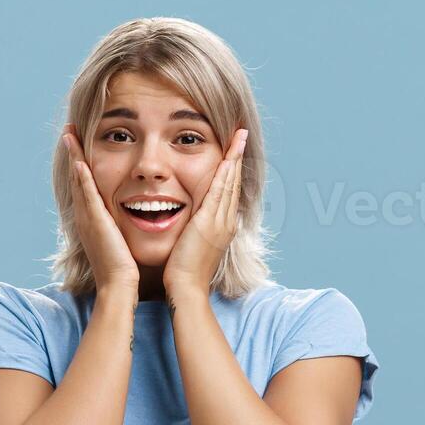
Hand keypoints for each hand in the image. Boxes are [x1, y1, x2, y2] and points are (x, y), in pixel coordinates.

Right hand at [62, 129, 139, 296]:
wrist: (119, 287)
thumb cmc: (124, 270)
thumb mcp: (120, 242)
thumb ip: (121, 228)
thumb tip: (131, 219)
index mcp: (93, 220)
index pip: (85, 185)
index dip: (81, 164)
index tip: (80, 145)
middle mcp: (86, 216)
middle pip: (77, 178)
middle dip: (73, 153)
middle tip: (69, 130)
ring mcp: (88, 218)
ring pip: (79, 180)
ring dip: (74, 156)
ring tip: (69, 134)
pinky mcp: (95, 222)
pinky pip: (87, 194)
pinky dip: (82, 176)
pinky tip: (80, 160)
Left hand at [163, 128, 246, 304]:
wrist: (186, 289)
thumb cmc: (184, 273)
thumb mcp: (193, 246)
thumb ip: (195, 231)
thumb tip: (193, 223)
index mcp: (223, 227)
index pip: (229, 191)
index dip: (232, 170)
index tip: (233, 151)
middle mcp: (227, 222)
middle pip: (234, 182)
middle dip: (237, 157)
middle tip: (241, 134)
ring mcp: (221, 222)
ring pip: (230, 182)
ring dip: (235, 157)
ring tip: (239, 136)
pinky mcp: (210, 222)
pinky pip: (219, 190)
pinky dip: (225, 171)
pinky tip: (228, 154)